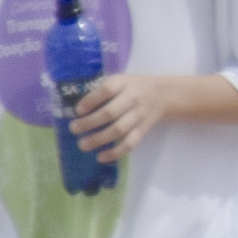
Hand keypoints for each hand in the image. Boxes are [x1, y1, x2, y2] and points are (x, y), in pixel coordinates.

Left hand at [64, 71, 215, 166]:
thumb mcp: (121, 81)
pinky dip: (116, 152)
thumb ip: (102, 91)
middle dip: (89, 123)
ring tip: (83, 145)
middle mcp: (133, 98)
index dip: (90, 101)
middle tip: (74, 129)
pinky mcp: (143, 129)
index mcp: (124, 83)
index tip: (78, 110)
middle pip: (110, 112)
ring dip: (99, 139)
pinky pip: (131, 143)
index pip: (106, 90)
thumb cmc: (133, 87)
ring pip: (119, 130)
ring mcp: (139, 115)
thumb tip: (75, 109)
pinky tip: (101, 157)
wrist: (164, 94)